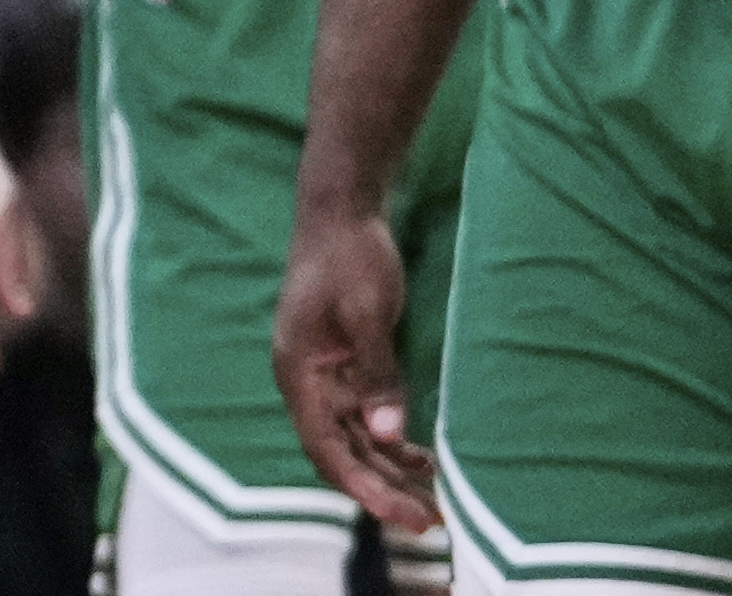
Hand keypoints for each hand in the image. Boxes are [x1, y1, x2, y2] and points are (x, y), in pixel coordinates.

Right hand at [272, 200, 435, 533]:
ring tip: (432, 499)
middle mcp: (306, 385)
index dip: (362, 486)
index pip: (327, 450)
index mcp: (299, 377)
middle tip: (429, 520)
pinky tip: (419, 456)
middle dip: (382, 490)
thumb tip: (387, 433)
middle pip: (341, 454)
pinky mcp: (343, 366)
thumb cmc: (351, 255)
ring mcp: (323, 377)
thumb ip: (376, 372)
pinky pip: (363, 416)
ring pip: (354, 440)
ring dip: (388, 470)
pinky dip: (389, 439)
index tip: (399, 513)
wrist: (341, 212)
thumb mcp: (367, 311)